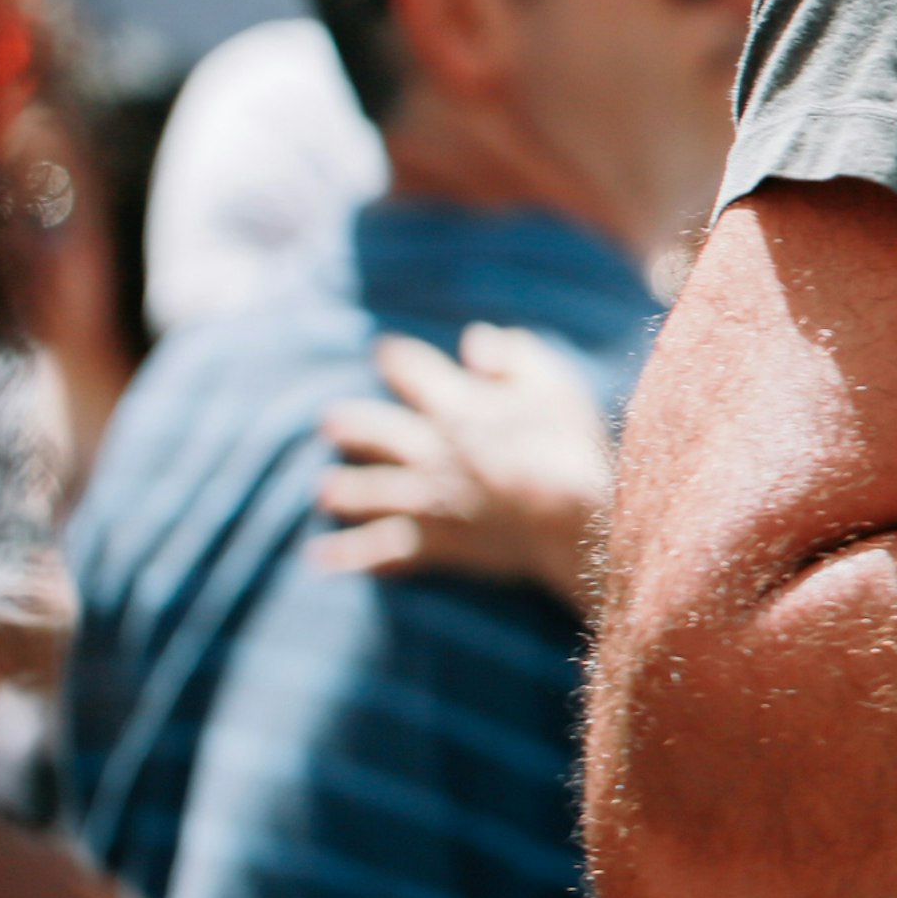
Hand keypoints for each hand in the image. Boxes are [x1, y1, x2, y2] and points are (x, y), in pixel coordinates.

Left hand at [314, 323, 614, 613]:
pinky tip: (323, 557)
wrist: (574, 518)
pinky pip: (384, 550)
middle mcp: (433, 451)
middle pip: (379, 433)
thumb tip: (473, 340)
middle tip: (329, 422)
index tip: (383, 352)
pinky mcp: (436, 542)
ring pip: (373, 493)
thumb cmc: (572, 447)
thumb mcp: (556, 386)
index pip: (415, 372)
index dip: (397, 359)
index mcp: (459, 407)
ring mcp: (429, 500)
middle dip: (354, 426)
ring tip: (324, 491)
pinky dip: (351, 555)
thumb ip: (515, 357)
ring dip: (347, 491)